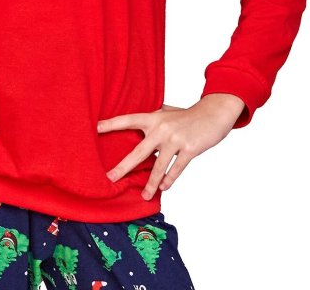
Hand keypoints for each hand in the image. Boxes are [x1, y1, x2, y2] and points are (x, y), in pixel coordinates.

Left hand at [96, 93, 245, 199]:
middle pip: (138, 152)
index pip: (128, 120)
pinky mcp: (190, 149)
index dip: (112, 124)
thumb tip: (136, 123)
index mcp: (154, 118)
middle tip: (111, 178)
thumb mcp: (167, 112)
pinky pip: (176, 169)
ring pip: (159, 166)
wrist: (213, 113)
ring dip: (151, 183)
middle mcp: (161, 128)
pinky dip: (170, 179)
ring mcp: (175, 139)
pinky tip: (164, 187)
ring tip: (144, 195)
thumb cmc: (187, 115)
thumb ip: (153, 119)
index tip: (96, 129)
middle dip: (124, 167)